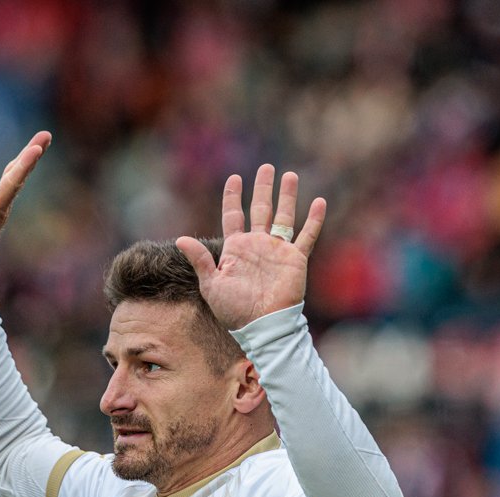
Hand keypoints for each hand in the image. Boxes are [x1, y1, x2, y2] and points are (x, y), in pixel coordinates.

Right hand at [0, 131, 51, 267]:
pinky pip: (9, 183)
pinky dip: (17, 169)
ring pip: (16, 178)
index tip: (36, 149)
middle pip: (19, 177)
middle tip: (46, 135)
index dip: (24, 166)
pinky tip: (20, 162)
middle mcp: (1, 207)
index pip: (11, 185)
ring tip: (40, 142)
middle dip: (31, 155)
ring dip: (27, 160)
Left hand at [175, 164, 326, 331]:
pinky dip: (313, 220)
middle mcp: (257, 245)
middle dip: (263, 188)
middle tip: (266, 167)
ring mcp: (277, 250)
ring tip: (290, 176)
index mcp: (236, 248)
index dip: (233, 197)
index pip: (234, 215)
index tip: (234, 178)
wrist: (261, 326)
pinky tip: (319, 202)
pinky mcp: (295, 259)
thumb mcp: (211, 284)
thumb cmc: (234, 310)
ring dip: (287, 196)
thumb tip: (181, 239)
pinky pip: (306, 236)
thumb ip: (200, 260)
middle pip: (261, 209)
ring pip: (284, 216)